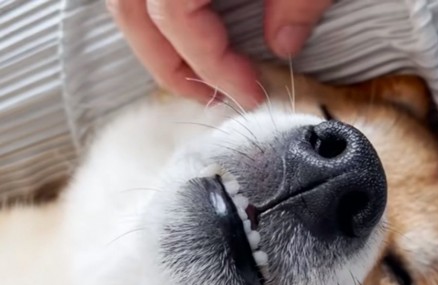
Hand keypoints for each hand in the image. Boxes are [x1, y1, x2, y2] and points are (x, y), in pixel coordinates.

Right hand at [108, 0, 331, 107]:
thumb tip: (284, 42)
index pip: (173, 17)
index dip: (210, 64)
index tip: (249, 93)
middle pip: (130, 9)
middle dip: (166, 63)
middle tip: (211, 98)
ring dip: (156, 38)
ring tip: (197, 72)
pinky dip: (158, 12)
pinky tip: (190, 30)